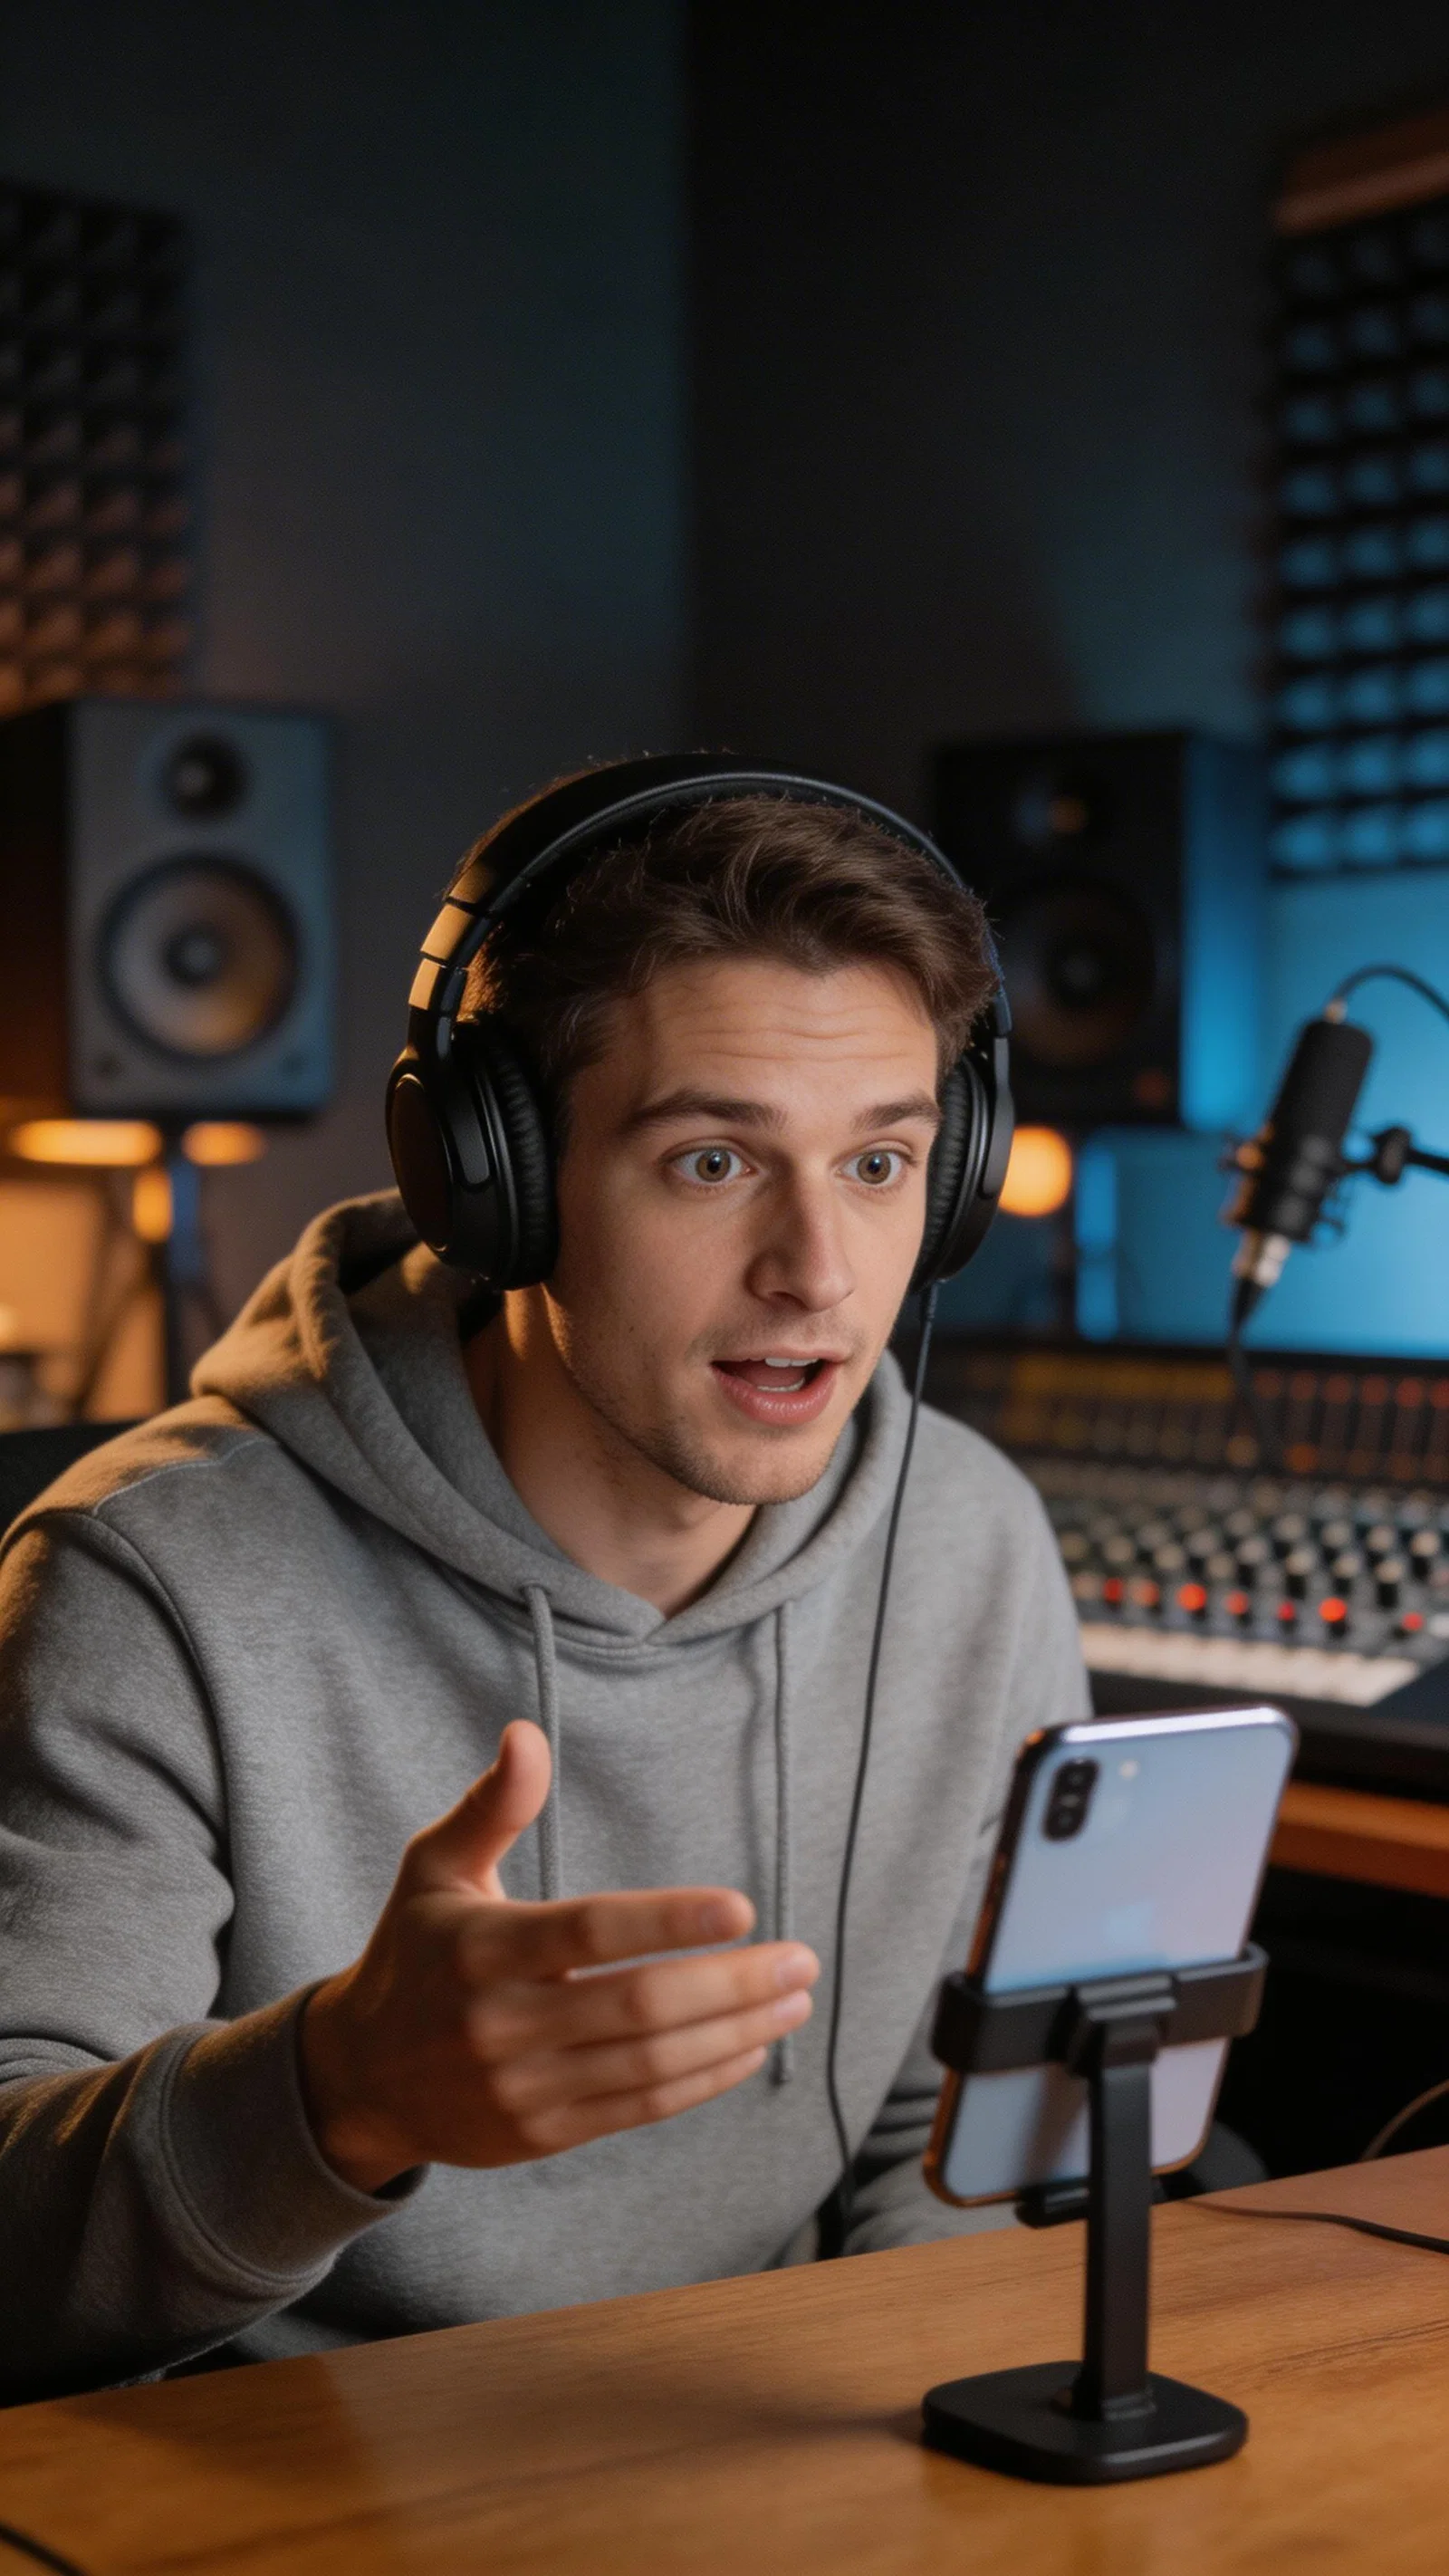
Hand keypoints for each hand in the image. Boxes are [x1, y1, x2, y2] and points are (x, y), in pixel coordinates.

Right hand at [299, 1720, 818, 2191]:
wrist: (358, 2077)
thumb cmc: (414, 1952)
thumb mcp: (434, 1867)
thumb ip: (493, 1805)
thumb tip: (527, 1732)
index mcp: (482, 1948)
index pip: (590, 1932)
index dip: (669, 1921)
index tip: (742, 1907)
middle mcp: (502, 2023)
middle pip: (639, 2005)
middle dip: (732, 1984)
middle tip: (802, 1960)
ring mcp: (523, 2087)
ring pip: (651, 2063)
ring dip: (736, 2031)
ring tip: (793, 2000)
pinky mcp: (541, 2134)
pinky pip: (640, 2108)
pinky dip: (703, 2079)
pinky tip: (751, 2045)